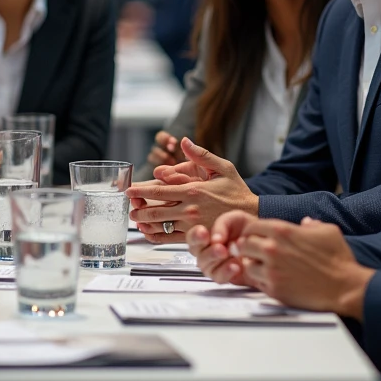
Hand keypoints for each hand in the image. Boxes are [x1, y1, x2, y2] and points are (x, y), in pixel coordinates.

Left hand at [125, 138, 258, 242]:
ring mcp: (192, 225)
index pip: (160, 191)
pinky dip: (156, 237)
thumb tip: (184, 141)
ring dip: (144, 223)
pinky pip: (171, 239)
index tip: (129, 190)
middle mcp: (190, 209)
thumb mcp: (223, 167)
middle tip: (128, 207)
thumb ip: (201, 155)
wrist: (251, 216)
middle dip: (138, 209)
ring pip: (160, 226)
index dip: (141, 191)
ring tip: (135, 220)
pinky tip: (149, 233)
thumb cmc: (237, 191)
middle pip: (155, 210)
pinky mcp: (196, 237)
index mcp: (193, 190)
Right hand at [186, 210, 254, 286]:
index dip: (195, 236)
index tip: (204, 232)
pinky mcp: (224, 276)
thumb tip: (215, 238)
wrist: (261, 241)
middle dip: (208, 250)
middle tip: (220, 248)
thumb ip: (221, 225)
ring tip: (228, 254)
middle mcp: (205, 252)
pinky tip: (236, 265)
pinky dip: (226, 272)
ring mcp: (213, 266)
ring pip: (206, 267)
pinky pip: (219, 278)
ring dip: (216, 260)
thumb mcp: (234, 219)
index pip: (192, 238)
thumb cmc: (245, 228)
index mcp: (204, 237)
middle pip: (197, 254)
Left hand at [237, 216, 374, 319]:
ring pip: (246, 265)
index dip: (252, 233)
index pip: (251, 227)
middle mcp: (273, 248)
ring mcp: (271, 270)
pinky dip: (260, 281)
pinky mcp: (274, 289)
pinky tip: (272, 279)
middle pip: (243, 245)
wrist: (345, 287)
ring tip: (264, 267)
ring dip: (253, 265)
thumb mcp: (328, 231)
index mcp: (283, 231)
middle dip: (247, 248)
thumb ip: (311, 224)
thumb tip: (305, 223)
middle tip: (255, 254)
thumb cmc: (338, 259)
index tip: (256, 238)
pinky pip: (256, 283)